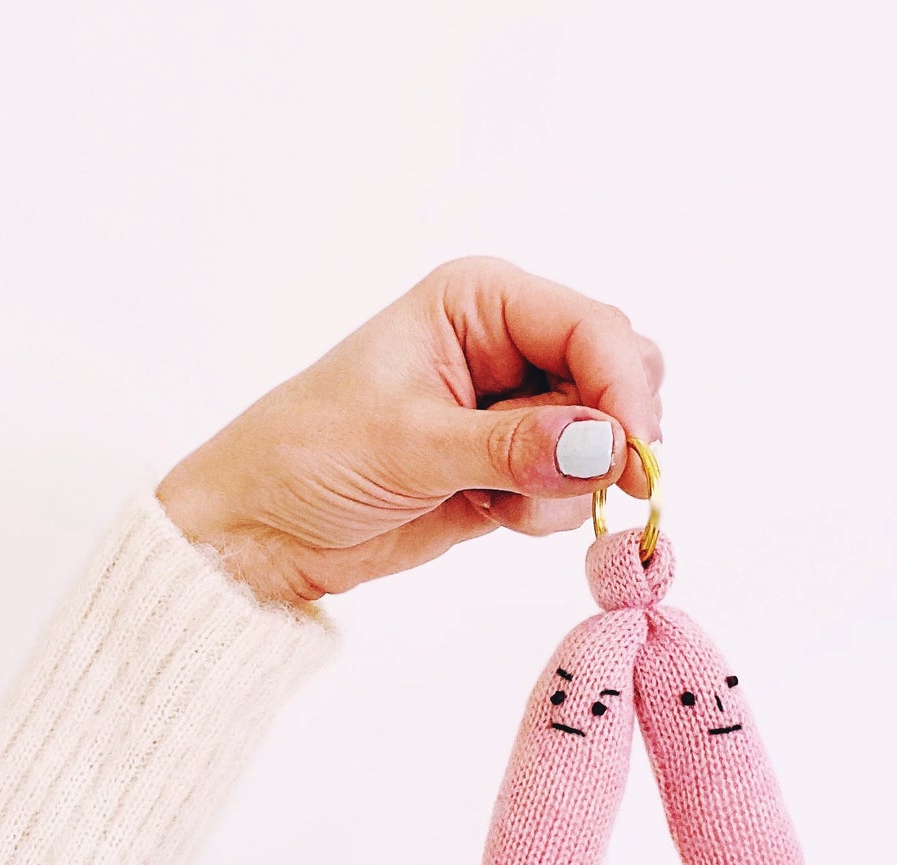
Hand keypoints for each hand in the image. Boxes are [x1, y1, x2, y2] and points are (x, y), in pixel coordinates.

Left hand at [157, 256, 663, 604]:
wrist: (261, 530)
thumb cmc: (308, 458)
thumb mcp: (408, 444)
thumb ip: (514, 445)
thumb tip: (606, 446)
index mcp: (479, 301)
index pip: (591, 327)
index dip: (625, 387)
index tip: (634, 454)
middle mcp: (508, 344)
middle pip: (619, 372)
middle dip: (610, 433)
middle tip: (579, 484)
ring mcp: (514, 410)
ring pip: (605, 437)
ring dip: (573, 482)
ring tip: (500, 503)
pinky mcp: (512, 468)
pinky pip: (574, 486)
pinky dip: (551, 511)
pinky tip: (492, 516)